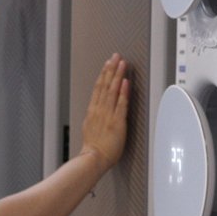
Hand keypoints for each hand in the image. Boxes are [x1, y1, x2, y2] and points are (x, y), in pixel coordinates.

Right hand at [80, 54, 129, 171]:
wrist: (93, 159)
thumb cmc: (93, 149)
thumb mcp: (90, 129)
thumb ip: (95, 118)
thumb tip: (98, 112)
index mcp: (93, 111)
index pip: (99, 88)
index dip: (104, 74)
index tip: (108, 64)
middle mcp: (99, 110)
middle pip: (105, 85)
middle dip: (111, 69)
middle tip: (115, 56)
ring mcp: (108, 115)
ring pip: (113, 91)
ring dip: (117, 75)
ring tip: (122, 63)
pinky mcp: (117, 122)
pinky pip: (121, 104)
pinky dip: (123, 92)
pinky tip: (126, 81)